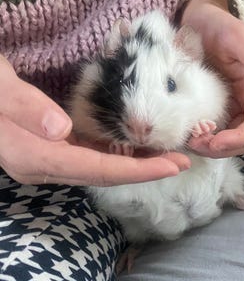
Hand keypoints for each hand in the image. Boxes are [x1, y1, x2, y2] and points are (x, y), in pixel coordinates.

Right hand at [0, 55, 189, 185]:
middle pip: (102, 174)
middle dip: (144, 170)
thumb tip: (61, 130)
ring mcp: (40, 160)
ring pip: (95, 168)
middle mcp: (39, 165)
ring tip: (166, 155)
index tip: (173, 166)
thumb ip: (23, 106)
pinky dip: (112, 153)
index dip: (137, 170)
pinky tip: (130, 146)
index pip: (96, 169)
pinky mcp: (42, 149)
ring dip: (132, 163)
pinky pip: (84, 157)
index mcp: (31, 155)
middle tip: (183, 160)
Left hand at [180, 0, 243, 156]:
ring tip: (188, 139)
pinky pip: (207, 133)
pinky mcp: (208, 111)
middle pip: (243, 141)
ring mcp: (227, 110)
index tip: (216, 141)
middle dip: (222, 148)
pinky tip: (182, 133)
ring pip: (225, 142)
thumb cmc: (218, 24)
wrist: (194, 20)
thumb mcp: (238, 37)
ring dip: (208, 148)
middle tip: (196, 142)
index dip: (241, 138)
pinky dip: (197, 139)